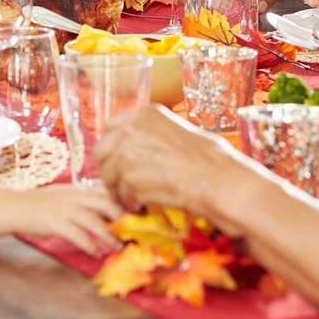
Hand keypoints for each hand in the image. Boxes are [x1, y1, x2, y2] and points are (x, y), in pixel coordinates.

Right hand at [18, 184, 121, 256]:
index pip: (105, 191)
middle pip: (105, 203)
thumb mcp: (63, 195)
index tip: (135, 212)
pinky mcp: (57, 223)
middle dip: (121, 217)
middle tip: (131, 230)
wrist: (17, 207)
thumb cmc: (41, 203)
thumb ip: (82, 199)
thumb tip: (103, 207)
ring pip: (95, 222)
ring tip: (118, 247)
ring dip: (109, 236)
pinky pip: (79, 236)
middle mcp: (75, 197)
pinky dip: (90, 246)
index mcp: (77, 189)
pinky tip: (96, 253)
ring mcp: (66, 210)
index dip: (122, 201)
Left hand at [96, 104, 238, 225]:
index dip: (114, 145)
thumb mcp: (177, 131)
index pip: (112, 126)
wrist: (217, 179)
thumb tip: (136, 147)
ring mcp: (127, 153)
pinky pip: (120, 193)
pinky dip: (129, 202)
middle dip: (108, 168)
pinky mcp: (129, 178)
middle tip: (119, 182)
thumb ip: (150, 135)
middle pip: (101, 150)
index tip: (119, 158)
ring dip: (118, 188)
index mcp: (144, 114)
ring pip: (108, 175)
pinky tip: (142, 204)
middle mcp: (131, 129)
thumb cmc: (208, 158)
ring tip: (133, 198)